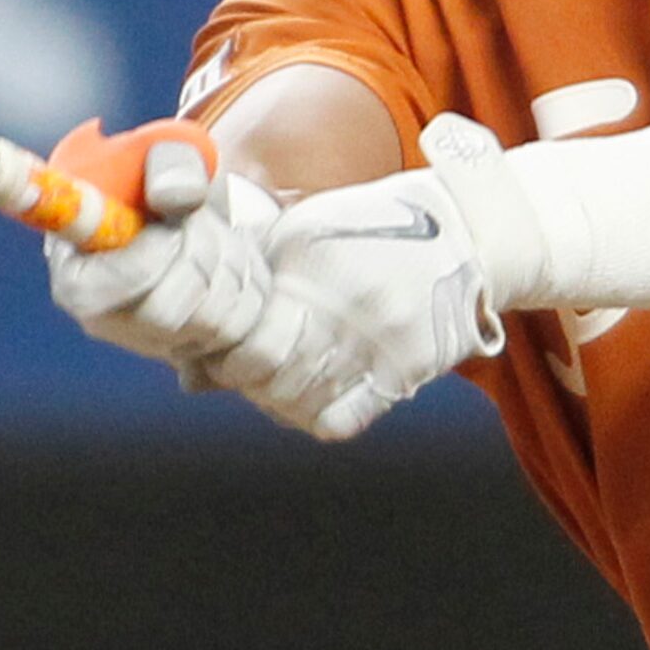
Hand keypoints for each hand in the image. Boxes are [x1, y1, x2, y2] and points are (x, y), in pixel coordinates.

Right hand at [45, 141, 281, 371]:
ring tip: (222, 239)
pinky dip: (255, 291)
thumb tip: (177, 198)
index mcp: (76, 275)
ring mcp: (155, 344)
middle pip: (166, 312)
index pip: (102, 292)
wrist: (203, 216)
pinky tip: (238, 268)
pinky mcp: (202, 354)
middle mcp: (108, 322)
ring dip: (233, 265)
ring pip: (212, 322)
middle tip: (202, 220)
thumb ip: (170, 164)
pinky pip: (244, 335)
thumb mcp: (169, 157)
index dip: (153, 253)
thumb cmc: (170, 189)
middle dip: (202, 252)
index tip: (176, 219)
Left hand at [202, 114, 540, 440]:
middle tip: (243, 373)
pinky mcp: (408, 368)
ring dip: (276, 402)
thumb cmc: (364, 229)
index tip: (221, 348)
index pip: (249, 338)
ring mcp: (382, 340)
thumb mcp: (300, 232)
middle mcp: (348, 304)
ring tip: (274, 385)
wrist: (461, 230)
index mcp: (314, 262)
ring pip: (302, 404)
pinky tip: (311, 397)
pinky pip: (343, 420)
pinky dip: (316, 416)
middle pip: (272, 378)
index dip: (224, 355)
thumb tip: (188, 367)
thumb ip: (247, 282)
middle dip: (246, 382)